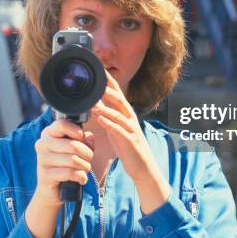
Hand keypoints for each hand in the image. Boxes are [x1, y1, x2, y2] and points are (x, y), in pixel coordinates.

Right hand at [32, 118, 95, 207]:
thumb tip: (88, 137)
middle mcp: (42, 144)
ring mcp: (42, 159)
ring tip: (85, 169)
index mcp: (49, 133)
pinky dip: (81, 176)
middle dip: (87, 154)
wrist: (53, 190)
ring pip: (73, 160)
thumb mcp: (78, 149)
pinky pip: (70, 173)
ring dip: (85, 166)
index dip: (77, 132)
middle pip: (73, 145)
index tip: (82, 139)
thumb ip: (85, 139)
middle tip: (88, 159)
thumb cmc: (67, 164)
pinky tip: (81, 178)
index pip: (62, 124)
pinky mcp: (45, 175)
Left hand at [91, 70, 170, 212]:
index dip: (109, 81)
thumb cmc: (128, 147)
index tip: (99, 70)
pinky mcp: (130, 141)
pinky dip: (109, 124)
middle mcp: (130, 118)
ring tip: (94, 102)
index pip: (117, 93)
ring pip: (119, 114)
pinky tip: (100, 120)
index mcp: (126, 113)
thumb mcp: (116, 128)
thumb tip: (96, 104)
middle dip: (108, 89)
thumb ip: (108, 116)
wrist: (143, 167)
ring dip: (106, 107)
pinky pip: (119, 131)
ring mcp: (131, 129)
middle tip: (96, 80)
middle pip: (120, 99)